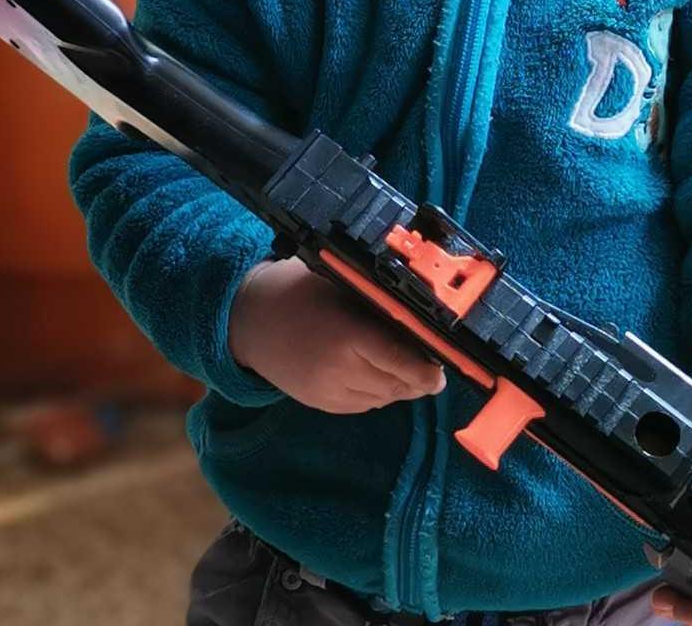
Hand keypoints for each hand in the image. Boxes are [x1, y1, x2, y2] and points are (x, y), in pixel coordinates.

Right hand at [228, 258, 446, 413]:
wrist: (249, 319)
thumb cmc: (300, 290)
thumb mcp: (342, 286)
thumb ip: (378, 305)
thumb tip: (421, 321)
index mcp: (346, 335)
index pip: (398, 361)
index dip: (426, 371)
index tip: (443, 371)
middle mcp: (338, 370)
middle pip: (394, 385)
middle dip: (418, 379)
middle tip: (433, 366)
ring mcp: (327, 392)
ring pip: (382, 399)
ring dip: (400, 387)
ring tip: (408, 367)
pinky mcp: (320, 405)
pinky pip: (363, 406)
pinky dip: (378, 393)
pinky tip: (379, 374)